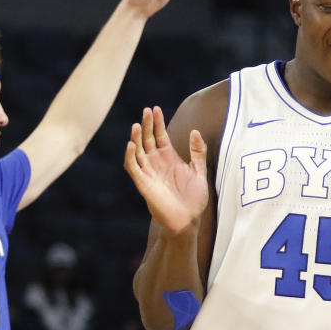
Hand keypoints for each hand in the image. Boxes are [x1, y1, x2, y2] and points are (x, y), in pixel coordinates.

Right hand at [124, 106, 207, 233]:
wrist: (188, 220)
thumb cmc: (194, 198)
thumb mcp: (199, 171)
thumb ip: (198, 152)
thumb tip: (195, 131)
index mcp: (169, 157)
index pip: (160, 135)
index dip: (157, 122)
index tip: (155, 109)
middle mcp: (156, 162)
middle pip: (148, 139)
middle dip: (147, 125)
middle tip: (146, 110)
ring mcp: (148, 172)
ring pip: (138, 151)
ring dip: (136, 138)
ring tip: (137, 125)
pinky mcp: (143, 183)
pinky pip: (133, 167)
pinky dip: (130, 156)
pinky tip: (131, 144)